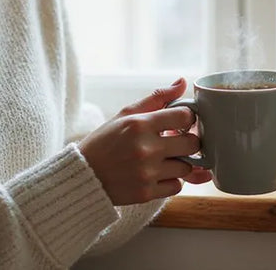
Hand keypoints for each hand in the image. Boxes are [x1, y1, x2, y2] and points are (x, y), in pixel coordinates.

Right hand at [79, 78, 211, 205]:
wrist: (83, 174)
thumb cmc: (105, 141)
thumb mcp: (126, 114)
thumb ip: (157, 98)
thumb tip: (182, 82)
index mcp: (140, 124)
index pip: (185, 116)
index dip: (187, 118)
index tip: (180, 122)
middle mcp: (146, 148)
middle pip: (192, 144)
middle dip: (188, 141)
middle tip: (177, 141)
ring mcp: (146, 173)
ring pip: (187, 168)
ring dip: (180, 163)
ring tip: (164, 159)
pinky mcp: (145, 193)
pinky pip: (176, 187)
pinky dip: (171, 181)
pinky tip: (158, 174)